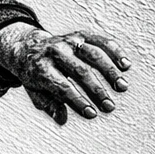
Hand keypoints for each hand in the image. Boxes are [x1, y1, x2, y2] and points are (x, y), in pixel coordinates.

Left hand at [0, 21, 130, 124]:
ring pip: (94, 54)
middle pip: (80, 72)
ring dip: (110, 71)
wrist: (28, 47)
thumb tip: (61, 119)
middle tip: (109, 106)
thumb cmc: (34, 76)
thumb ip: (48, 105)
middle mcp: (56, 52)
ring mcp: (69, 41)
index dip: (78, 101)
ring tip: (122, 87)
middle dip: (97, 90)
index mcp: (41, 69)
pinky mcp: (81, 34)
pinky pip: (101, 41)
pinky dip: (115, 52)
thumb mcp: (35, 93)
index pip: (62, 87)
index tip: (92, 114)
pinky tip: (125, 65)